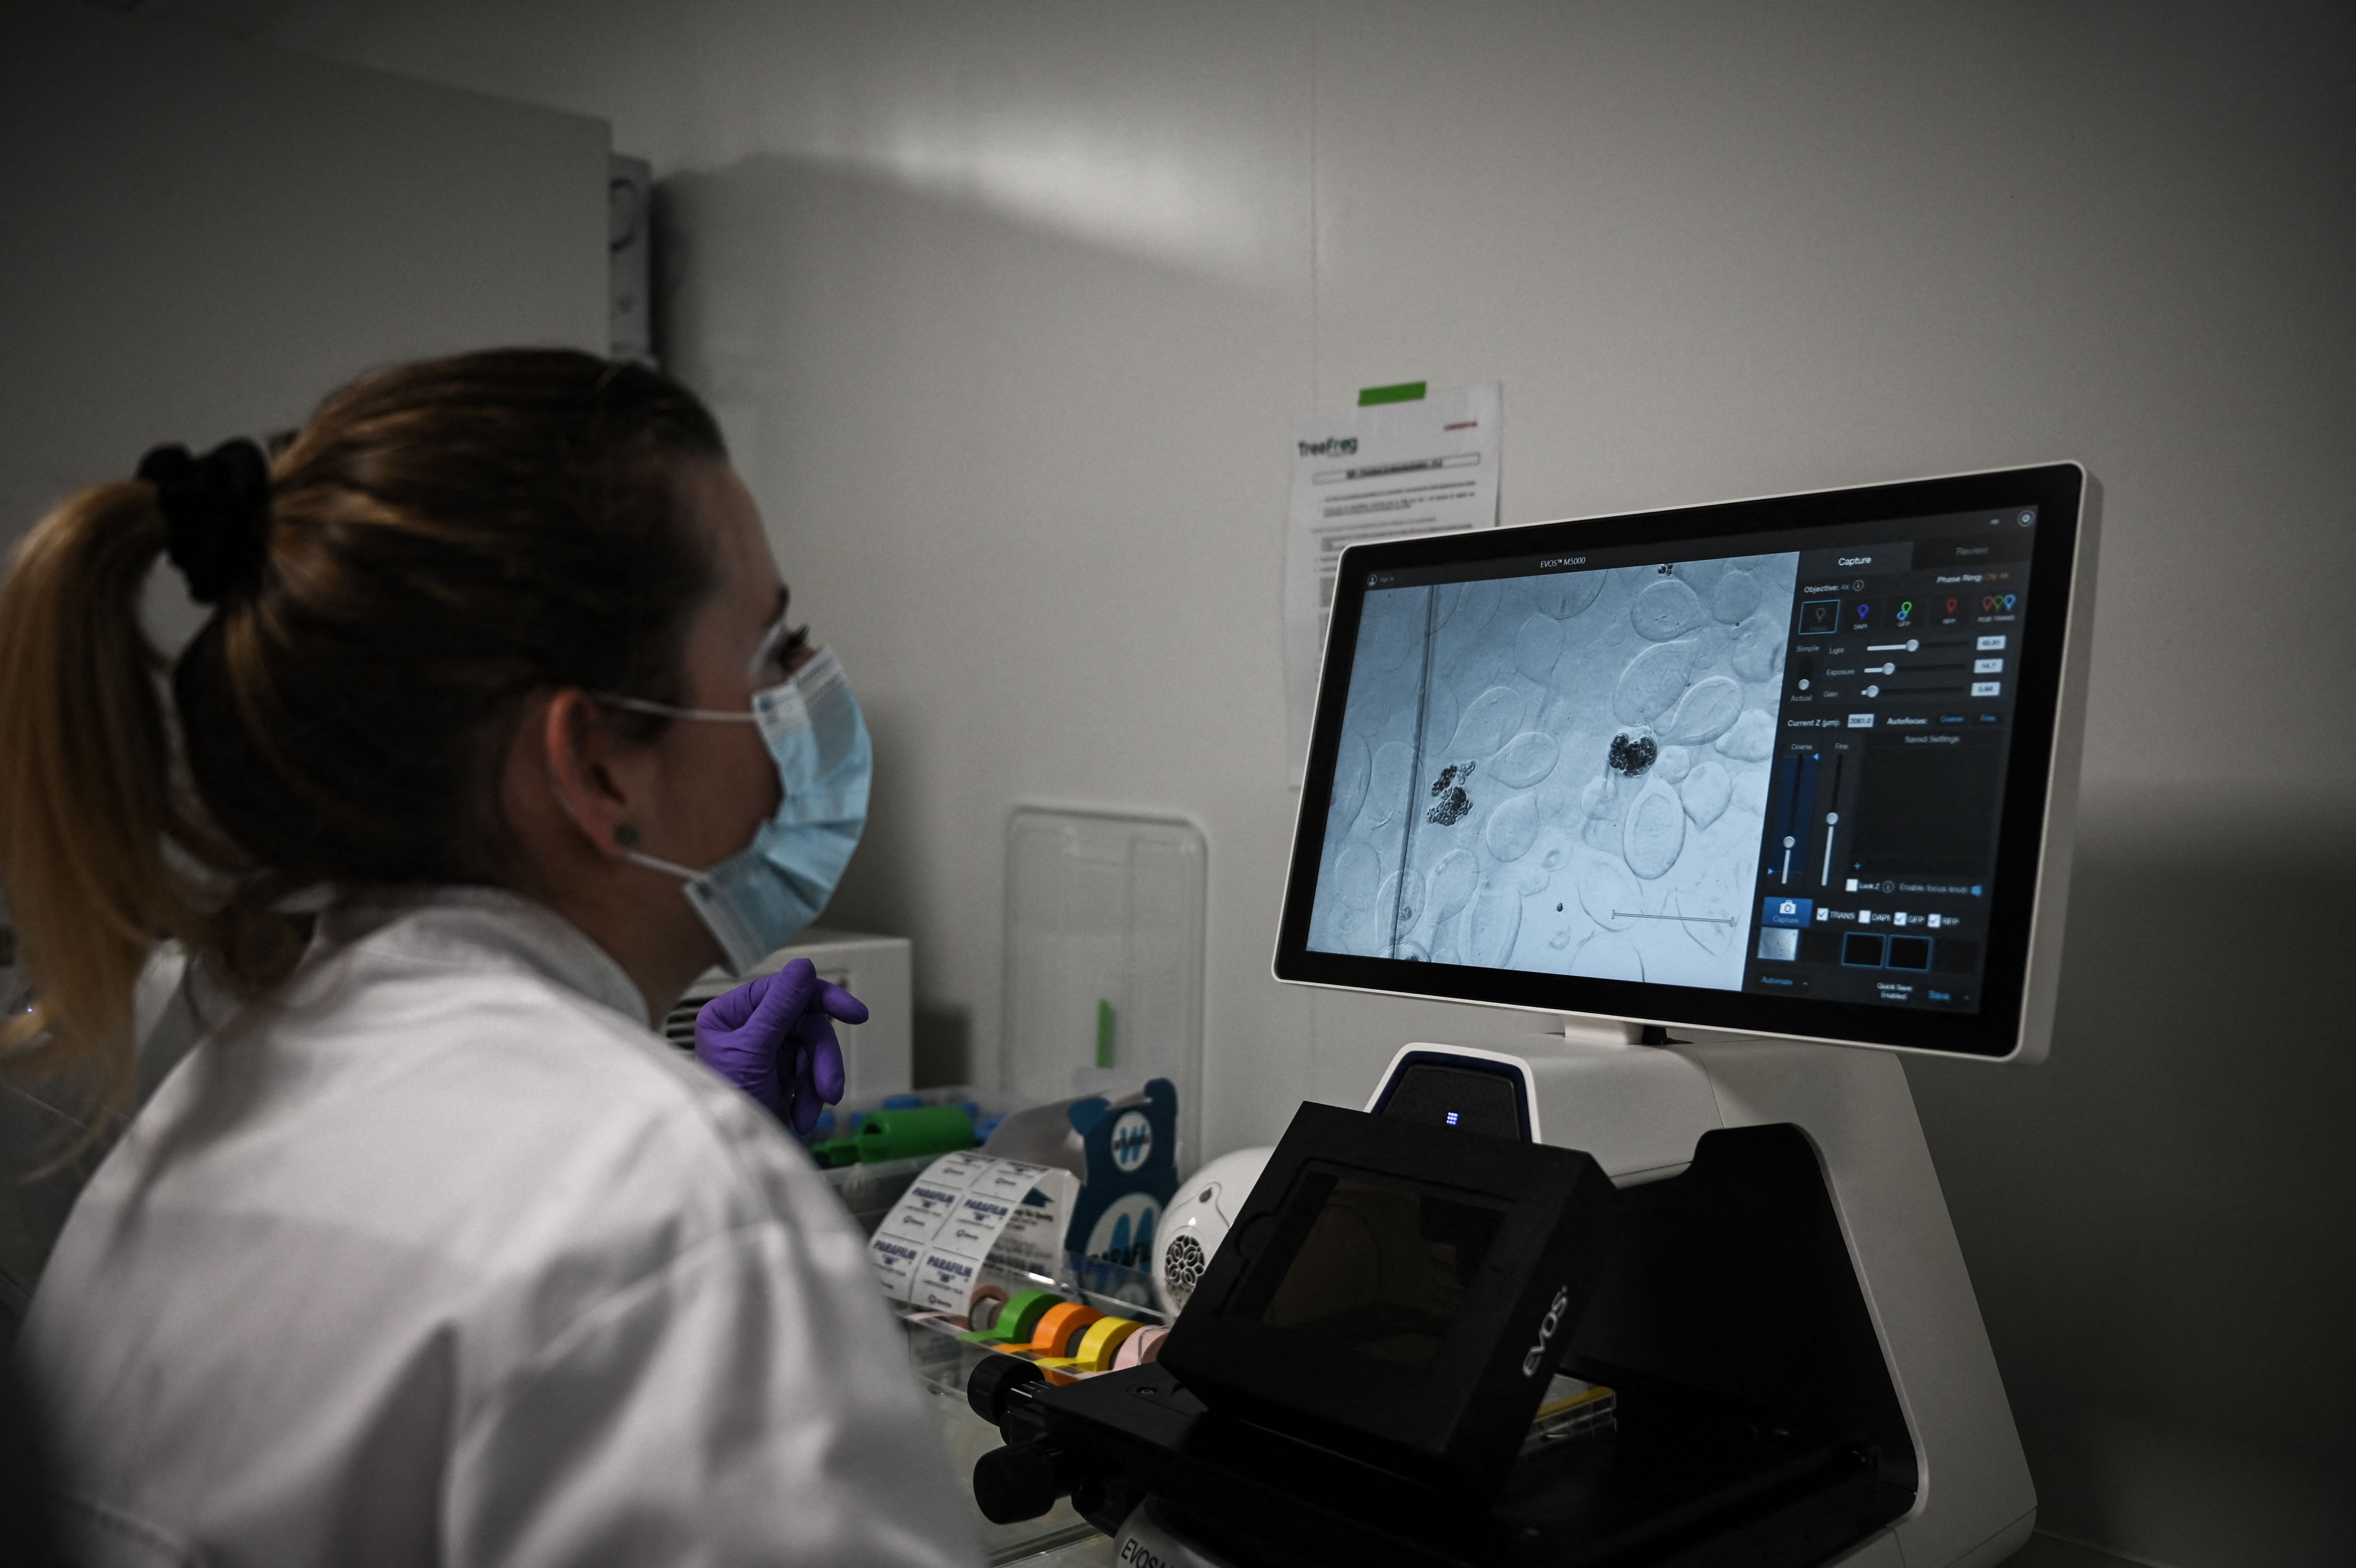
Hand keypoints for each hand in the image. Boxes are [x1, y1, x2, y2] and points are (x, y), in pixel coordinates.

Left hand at [693, 958, 868, 1133]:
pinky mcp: (782, 1077)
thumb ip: (780, 1007)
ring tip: (809, 1111)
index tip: (854, 1012)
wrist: (736, 1159)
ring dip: (817, 1082)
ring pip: (814, 1050)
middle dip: (820, 1058)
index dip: (822, 998)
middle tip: (829, 1088)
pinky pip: (812, 1074)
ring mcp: (767, 1054)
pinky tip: (801, 1116)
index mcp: (731, 1015)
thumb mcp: (755, 1051)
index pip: (785, 990)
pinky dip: (812, 1096)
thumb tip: (803, 966)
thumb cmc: (729, 1105)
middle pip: (806, 1024)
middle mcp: (748, 1029)